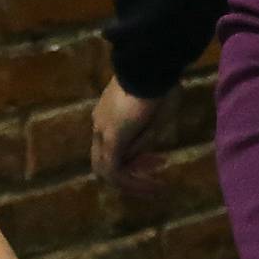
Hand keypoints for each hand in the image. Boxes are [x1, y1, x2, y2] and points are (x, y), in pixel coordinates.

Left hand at [90, 77, 172, 194]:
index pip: (114, 146)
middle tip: (155, 181)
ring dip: (131, 183)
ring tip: (155, 190)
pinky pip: (115, 170)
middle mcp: (99, 126)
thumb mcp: (155, 114)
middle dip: (131, 175)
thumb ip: (145, 135)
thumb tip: (141, 154)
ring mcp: (102, 132)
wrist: (149, 69)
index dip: (135, 158)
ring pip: (107, 170)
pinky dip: (132, 182)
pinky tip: (152, 187)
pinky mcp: (111, 139)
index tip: (160, 160)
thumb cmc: (158, 84)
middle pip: (105, 161)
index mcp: (107, 115)